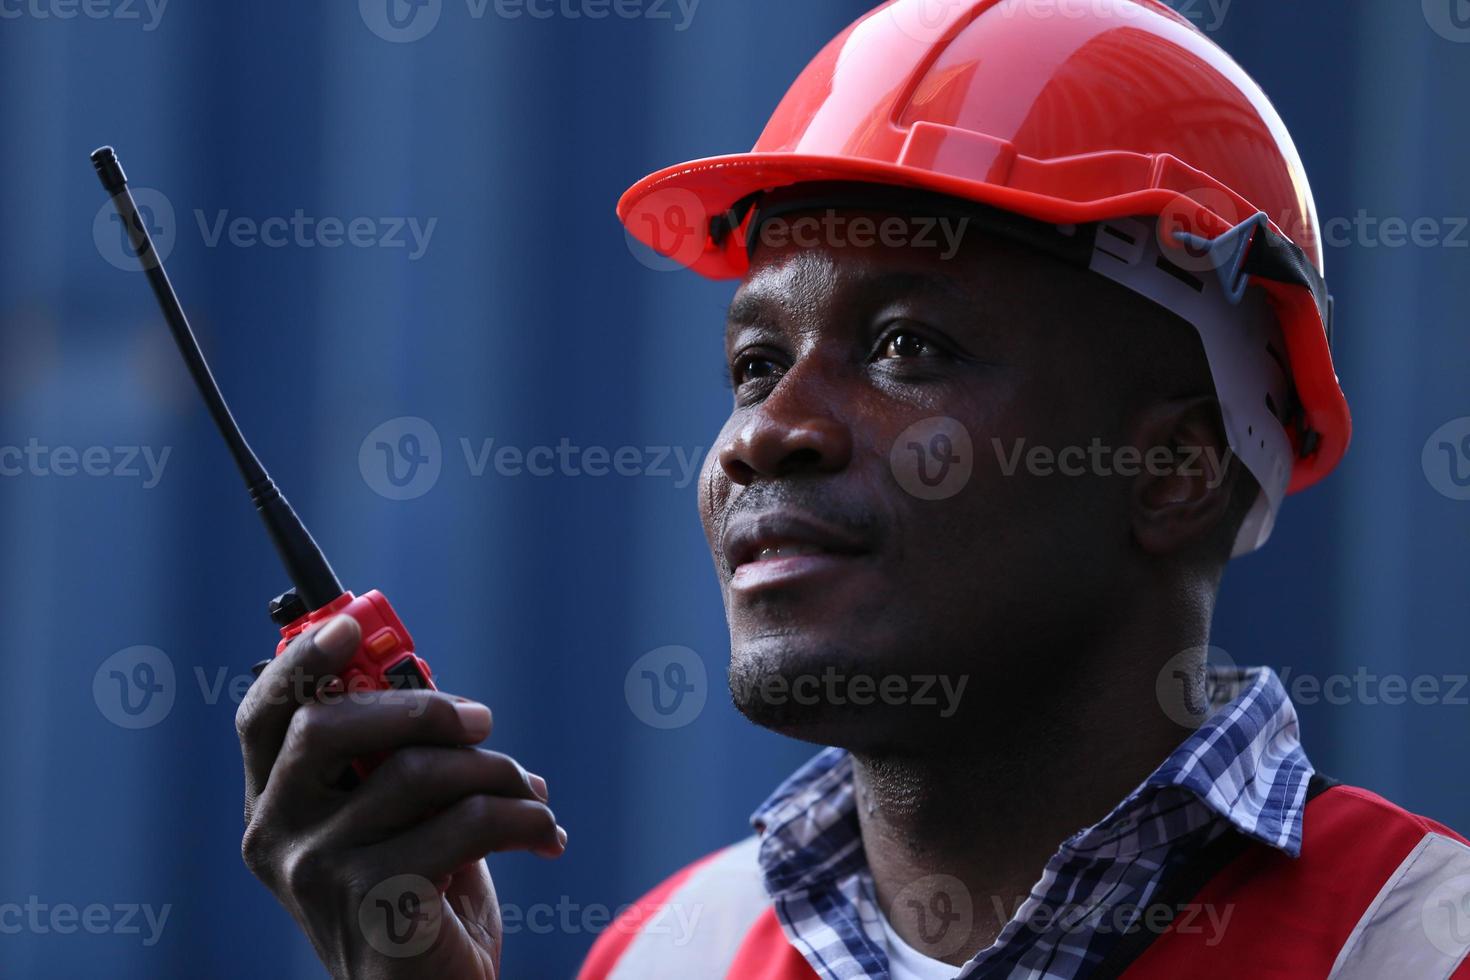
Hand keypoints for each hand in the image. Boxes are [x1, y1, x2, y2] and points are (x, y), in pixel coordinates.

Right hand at [235, 615, 565, 978]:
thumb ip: (393, 756)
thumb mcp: (399, 818)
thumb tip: (433, 689)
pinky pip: (467, 823)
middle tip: (483, 722)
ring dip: (498, 772)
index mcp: (274, 806)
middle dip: (423, 708)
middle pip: (329, 726)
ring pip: (419, 772)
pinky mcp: (378, 904)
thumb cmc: (422, 895)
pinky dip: (524, 819)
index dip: (301, 661)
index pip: (263, 716)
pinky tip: (545, 836)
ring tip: (531, 795)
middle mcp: (276, 839)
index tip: (351, 625)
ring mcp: (318, 876)